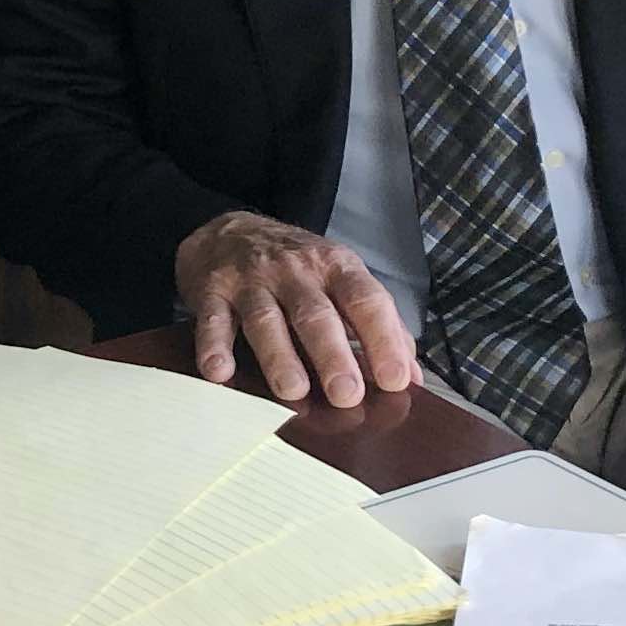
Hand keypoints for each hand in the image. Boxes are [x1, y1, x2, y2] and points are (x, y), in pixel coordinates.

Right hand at [178, 210, 418, 408]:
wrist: (228, 230)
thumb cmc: (295, 268)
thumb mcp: (341, 280)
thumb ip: (379, 325)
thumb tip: (413, 375)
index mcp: (335, 267)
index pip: (365, 301)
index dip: (382, 339)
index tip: (395, 379)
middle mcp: (295, 270)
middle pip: (316, 314)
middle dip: (333, 355)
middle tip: (347, 395)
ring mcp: (252, 280)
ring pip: (266, 319)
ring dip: (279, 355)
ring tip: (293, 390)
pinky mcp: (213, 290)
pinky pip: (213, 319)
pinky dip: (214, 345)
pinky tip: (219, 371)